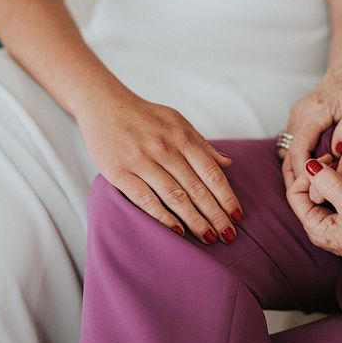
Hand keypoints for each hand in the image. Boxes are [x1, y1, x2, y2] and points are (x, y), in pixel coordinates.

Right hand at [77, 89, 241, 244]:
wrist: (103, 105)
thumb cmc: (145, 116)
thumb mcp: (177, 122)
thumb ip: (201, 144)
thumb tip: (228, 162)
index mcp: (182, 137)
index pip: (211, 172)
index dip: (226, 196)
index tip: (237, 216)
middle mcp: (164, 149)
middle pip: (196, 188)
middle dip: (215, 214)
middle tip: (229, 235)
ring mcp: (141, 160)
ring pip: (174, 196)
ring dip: (194, 220)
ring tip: (208, 237)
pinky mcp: (119, 172)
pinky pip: (144, 198)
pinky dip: (162, 216)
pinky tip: (177, 231)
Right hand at [281, 64, 341, 183]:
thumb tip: (338, 151)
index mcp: (313, 113)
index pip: (299, 150)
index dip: (303, 174)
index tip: (314, 190)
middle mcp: (299, 115)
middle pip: (287, 155)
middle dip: (294, 178)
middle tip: (308, 199)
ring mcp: (296, 117)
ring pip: (287, 151)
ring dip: (295, 170)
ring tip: (310, 191)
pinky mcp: (298, 119)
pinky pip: (293, 144)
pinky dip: (298, 160)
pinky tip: (311, 173)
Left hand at [286, 157, 341, 281]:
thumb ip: (330, 184)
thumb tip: (308, 165)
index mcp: (316, 227)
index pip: (295, 193)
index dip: (307, 173)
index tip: (328, 158)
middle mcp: (322, 227)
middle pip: (310, 191)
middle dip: (323, 171)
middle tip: (339, 157)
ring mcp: (336, 224)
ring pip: (326, 191)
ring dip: (336, 173)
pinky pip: (340, 195)